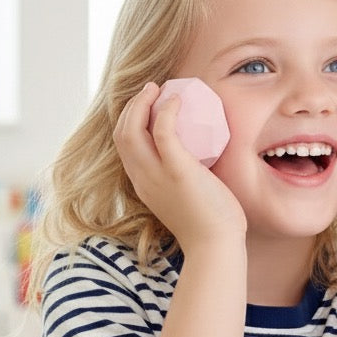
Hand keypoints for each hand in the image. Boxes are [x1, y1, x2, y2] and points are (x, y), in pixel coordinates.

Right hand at [114, 83, 246, 250]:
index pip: (124, 147)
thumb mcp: (186, 199)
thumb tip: (200, 163)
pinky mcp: (177, 170)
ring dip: (141, 103)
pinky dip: (165, 110)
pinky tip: (177, 100)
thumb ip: (183, 181)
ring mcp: (156, 175)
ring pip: (131, 129)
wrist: (216, 247)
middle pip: (121, 133)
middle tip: (150, 90)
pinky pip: (162, 130)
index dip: (131, 121)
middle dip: (132, 106)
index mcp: (143, 185)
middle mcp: (142, 179)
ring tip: (158, 89)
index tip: (147, 106)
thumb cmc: (210, 226)